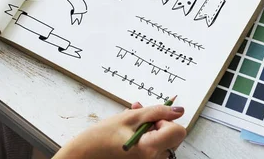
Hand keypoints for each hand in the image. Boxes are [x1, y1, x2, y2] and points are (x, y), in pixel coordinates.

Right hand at [55, 101, 185, 158]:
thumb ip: (156, 112)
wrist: (85, 156)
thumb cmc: (101, 137)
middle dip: (159, 123)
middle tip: (139, 115)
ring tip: (131, 122)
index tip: (150, 118)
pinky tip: (132, 131)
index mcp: (150, 149)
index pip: (178, 131)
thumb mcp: (128, 117)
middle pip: (173, 137)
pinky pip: (155, 148)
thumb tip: (178, 110)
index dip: (166, 120)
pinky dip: (147, 137)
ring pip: (163, 141)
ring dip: (151, 128)